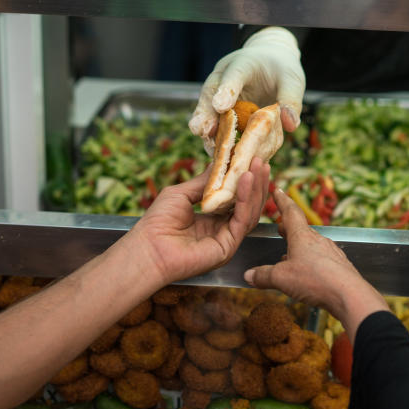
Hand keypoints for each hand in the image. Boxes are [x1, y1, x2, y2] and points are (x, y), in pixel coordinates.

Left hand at [121, 158, 269, 287]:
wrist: (147, 249)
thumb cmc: (157, 223)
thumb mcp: (181, 194)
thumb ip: (204, 182)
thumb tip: (219, 163)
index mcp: (210, 220)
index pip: (234, 199)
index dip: (243, 180)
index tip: (251, 159)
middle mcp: (221, 230)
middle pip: (246, 205)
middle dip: (256, 182)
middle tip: (261, 160)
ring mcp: (226, 239)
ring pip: (249, 212)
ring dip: (255, 188)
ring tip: (258, 166)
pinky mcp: (228, 247)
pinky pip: (242, 220)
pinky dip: (246, 199)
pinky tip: (246, 180)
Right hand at [189, 27, 305, 151]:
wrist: (271, 66)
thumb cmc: (281, 72)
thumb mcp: (292, 81)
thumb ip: (290, 100)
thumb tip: (290, 126)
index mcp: (245, 63)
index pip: (235, 74)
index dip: (227, 89)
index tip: (220, 106)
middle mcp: (224, 77)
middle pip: (210, 93)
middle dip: (205, 113)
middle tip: (201, 130)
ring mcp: (218, 94)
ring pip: (207, 110)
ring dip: (206, 131)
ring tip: (208, 149)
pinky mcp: (218, 110)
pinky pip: (215, 125)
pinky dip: (217, 141)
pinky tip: (219, 157)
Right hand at [243, 188, 388, 337]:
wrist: (349, 295)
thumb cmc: (315, 280)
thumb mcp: (281, 279)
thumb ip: (263, 276)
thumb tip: (249, 275)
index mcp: (302, 236)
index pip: (290, 212)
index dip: (282, 201)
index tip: (278, 191)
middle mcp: (318, 240)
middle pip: (301, 230)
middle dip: (289, 229)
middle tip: (280, 227)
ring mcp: (330, 253)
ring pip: (311, 246)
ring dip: (299, 248)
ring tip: (288, 256)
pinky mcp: (339, 267)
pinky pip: (321, 260)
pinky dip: (310, 262)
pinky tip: (307, 274)